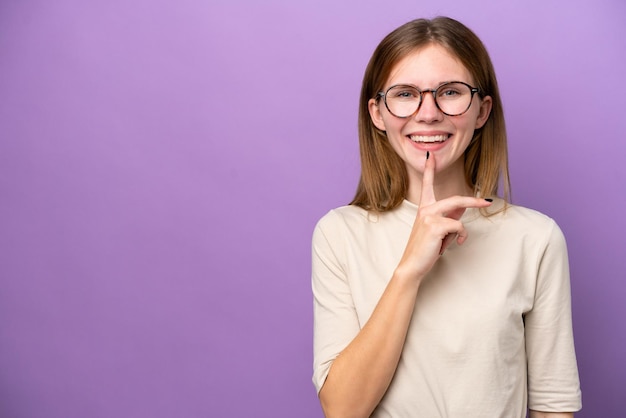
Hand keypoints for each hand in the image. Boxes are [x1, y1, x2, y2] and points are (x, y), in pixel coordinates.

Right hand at [394, 152, 491, 281]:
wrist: (412, 264)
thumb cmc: (425, 248)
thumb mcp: (437, 230)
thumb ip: (448, 217)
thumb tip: (463, 208)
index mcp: (424, 208)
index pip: (426, 185)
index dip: (430, 169)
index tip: (430, 155)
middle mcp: (425, 209)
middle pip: (455, 199)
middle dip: (474, 201)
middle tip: (487, 202)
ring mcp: (429, 216)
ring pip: (458, 211)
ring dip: (463, 227)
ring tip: (460, 239)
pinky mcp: (435, 226)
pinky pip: (458, 227)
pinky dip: (460, 237)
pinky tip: (452, 245)